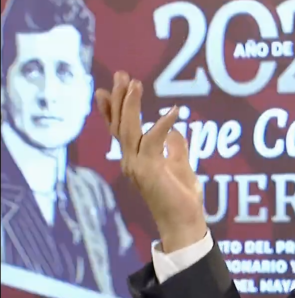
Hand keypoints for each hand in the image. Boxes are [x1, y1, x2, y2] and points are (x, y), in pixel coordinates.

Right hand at [94, 72, 206, 251]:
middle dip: (120, 98)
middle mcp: (131, 161)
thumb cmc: (181, 199)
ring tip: (135, 83)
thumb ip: (176, 149)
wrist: (183, 222)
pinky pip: (153, 140)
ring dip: (131, 105)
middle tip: (121, 74)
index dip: (114, 109)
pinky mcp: (149, 169)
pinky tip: (174, 111)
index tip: (109, 89)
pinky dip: (162, 124)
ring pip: (129, 129)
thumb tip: (176, 131)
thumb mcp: (181, 166)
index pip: (120, 130)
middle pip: (120, 125)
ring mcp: (137, 166)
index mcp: (136, 159)